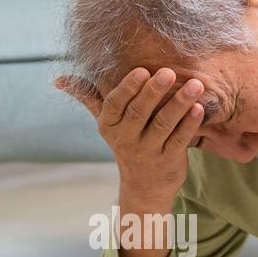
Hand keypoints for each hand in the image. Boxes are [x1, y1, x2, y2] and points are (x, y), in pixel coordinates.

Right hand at [55, 67, 204, 203]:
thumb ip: (88, 96)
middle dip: (153, 92)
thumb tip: (58, 79)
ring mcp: (148, 151)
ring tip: (195, 85)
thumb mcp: (105, 122)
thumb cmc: (126, 141)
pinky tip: (199, 108)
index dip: (127, 88)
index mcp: (109, 125)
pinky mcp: (169, 160)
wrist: (144, 186)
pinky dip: (190, 124)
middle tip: (168, 72)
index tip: (141, 70)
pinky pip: (179, 140)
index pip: (114, 104)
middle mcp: (126, 139)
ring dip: (179, 104)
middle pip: (139, 113)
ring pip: (163, 124)